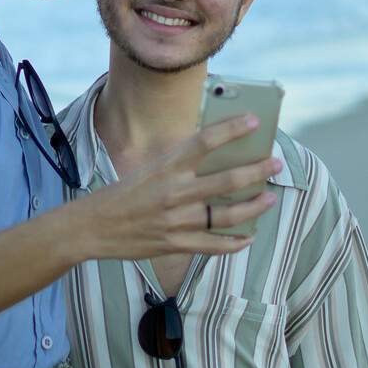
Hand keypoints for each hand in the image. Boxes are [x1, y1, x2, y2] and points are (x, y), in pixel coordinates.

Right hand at [75, 114, 280, 259]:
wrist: (92, 227)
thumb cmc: (122, 195)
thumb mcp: (148, 171)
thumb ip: (179, 166)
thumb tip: (216, 159)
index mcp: (166, 167)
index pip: (205, 141)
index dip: (232, 129)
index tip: (254, 121)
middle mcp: (175, 192)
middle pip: (227, 180)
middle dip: (257, 171)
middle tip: (275, 163)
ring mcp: (177, 221)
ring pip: (226, 215)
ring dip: (253, 206)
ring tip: (269, 198)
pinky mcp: (175, 244)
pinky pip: (213, 246)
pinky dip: (234, 243)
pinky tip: (249, 237)